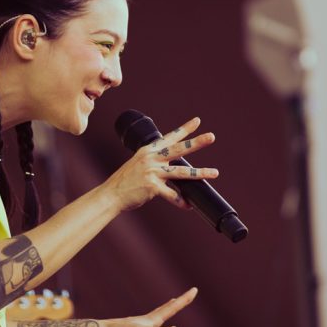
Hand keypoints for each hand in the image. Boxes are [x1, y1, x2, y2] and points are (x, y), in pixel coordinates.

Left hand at [94, 287, 197, 326]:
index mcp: (150, 320)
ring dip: (168, 309)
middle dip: (180, 301)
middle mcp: (147, 321)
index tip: (195, 289)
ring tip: (173, 303)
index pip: (172, 307)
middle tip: (190, 293)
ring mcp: (140, 326)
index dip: (184, 300)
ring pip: (159, 316)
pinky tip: (153, 326)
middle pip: (168, 309)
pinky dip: (157, 324)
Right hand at [103, 117, 218, 211]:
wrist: (111, 194)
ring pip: (181, 172)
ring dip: (200, 172)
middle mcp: (151, 158)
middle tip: (211, 136)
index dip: (184, 129)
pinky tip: (188, 206)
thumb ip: (153, 162)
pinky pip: (172, 195)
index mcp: (148, 151)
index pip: (169, 137)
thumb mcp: (138, 164)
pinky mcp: (152, 187)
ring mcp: (152, 172)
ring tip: (215, 172)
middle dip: (196, 142)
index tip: (197, 121)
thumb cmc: (125, 181)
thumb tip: (170, 165)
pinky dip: (181, 201)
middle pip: (179, 149)